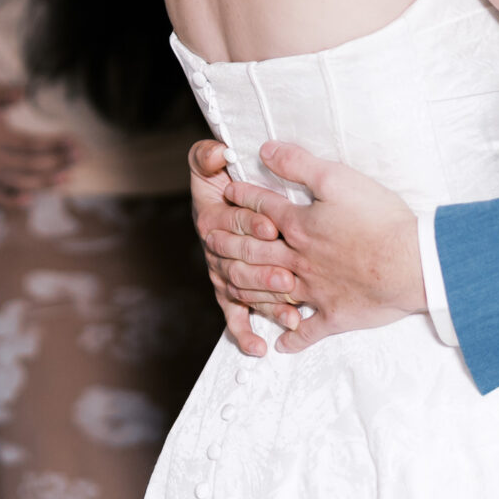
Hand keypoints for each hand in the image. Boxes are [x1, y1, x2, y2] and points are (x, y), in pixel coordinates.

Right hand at [0, 81, 75, 204]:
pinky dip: (15, 202)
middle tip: (80, 156)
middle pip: (30, 164)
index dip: (52, 143)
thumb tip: (23, 92)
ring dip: (47, 182)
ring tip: (70, 175)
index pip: (28, 143)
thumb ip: (3, 90)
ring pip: (22, 183)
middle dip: (57, 161)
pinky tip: (33, 200)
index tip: (72, 139)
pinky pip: (1, 198)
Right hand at [191, 139, 287, 356]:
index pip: (229, 222)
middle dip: (263, 272)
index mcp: (212, 216)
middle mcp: (216, 249)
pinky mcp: (239, 293)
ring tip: (290, 315)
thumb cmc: (235, 179)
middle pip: (238, 263)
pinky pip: (236, 317)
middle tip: (287, 278)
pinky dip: (246, 333)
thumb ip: (209, 155)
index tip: (271, 226)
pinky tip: (260, 347)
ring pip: (243, 293)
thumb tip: (217, 151)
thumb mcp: (217, 161)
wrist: (243, 202)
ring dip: (266, 305)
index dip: (249, 223)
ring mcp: (226, 273)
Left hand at [199, 140, 423, 354]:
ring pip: (270, 291)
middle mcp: (299, 261)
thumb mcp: (338, 178)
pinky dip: (293, 338)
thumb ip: (299, 164)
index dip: (243, 197)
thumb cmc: (378, 219)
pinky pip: (308, 332)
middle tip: (211, 241)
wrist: (411, 264)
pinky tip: (282, 343)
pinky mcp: (335, 315)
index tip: (227, 192)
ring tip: (229, 284)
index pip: (262, 209)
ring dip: (247, 287)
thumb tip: (266, 150)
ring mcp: (315, 291)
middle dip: (229, 244)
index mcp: (299, 226)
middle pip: (254, 253)